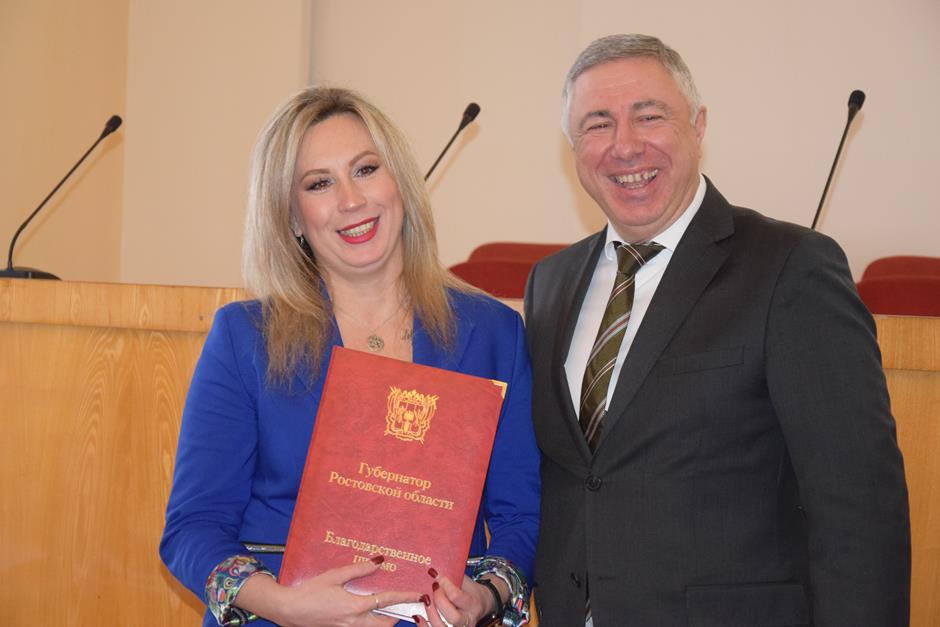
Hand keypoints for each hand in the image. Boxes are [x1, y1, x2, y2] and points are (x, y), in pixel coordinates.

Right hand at [235, 556, 419, 626]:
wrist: (289, 610)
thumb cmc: (310, 591)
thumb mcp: (335, 575)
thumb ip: (359, 569)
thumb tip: (379, 561)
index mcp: (355, 606)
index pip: (387, 601)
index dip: (405, 597)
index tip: (418, 595)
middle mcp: (354, 622)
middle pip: (385, 624)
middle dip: (397, 617)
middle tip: (405, 606)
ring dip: (384, 621)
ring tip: (389, 609)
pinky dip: (369, 622)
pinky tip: (367, 611)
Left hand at [419, 573, 494, 626]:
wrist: (480, 605)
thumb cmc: (471, 592)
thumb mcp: (467, 582)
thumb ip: (453, 578)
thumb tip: (434, 571)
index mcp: (474, 605)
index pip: (457, 596)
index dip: (444, 584)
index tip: (435, 574)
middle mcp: (468, 620)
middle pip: (453, 617)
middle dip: (439, 601)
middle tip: (433, 588)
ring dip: (431, 614)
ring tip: (425, 600)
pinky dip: (423, 625)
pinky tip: (417, 616)